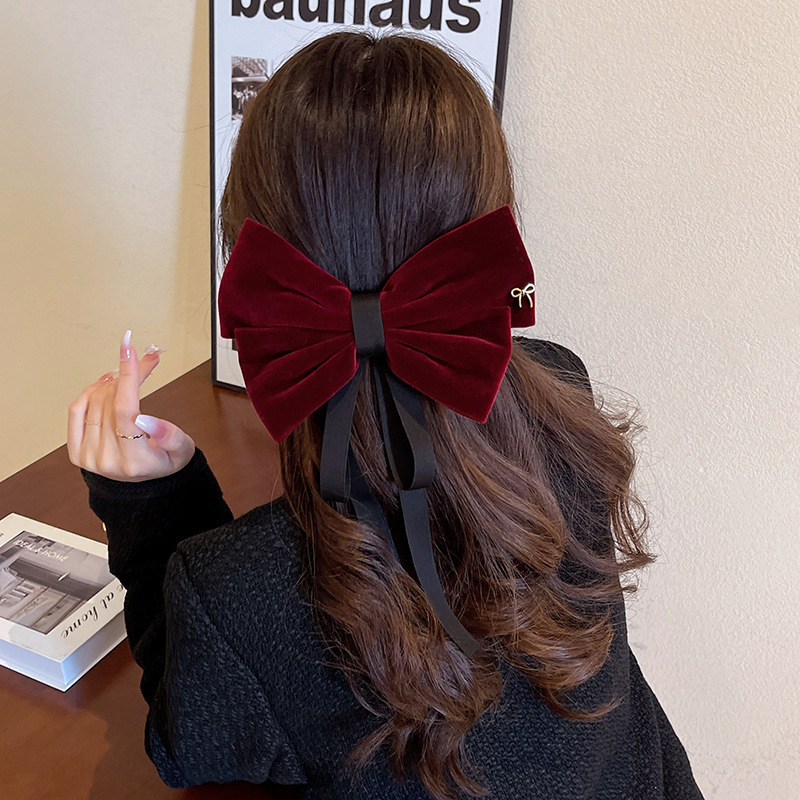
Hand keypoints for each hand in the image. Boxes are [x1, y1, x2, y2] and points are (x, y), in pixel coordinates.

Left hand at [67, 331, 195, 481]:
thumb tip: (144, 418)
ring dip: (112, 381)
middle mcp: (108, 460)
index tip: (129, 349)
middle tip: (143, 359)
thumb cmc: (166, 461)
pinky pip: (76, 411)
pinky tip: (105, 385)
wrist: (147, 484)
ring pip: (94, 402)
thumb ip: (169, 435)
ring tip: (127, 375)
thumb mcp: (182, 450)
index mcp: (135, 462)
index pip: (125, 410)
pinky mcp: (77, 452)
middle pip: (111, 402)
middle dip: (128, 374)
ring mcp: (89, 457)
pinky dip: (90, 392)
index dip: (127, 376)